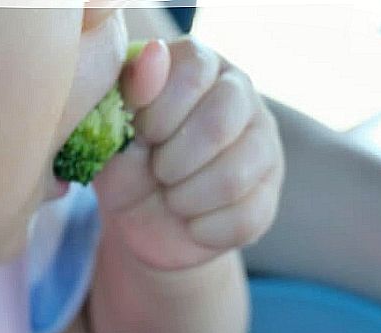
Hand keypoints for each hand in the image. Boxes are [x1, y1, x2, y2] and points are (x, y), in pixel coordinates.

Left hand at [94, 36, 283, 270]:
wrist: (142, 221)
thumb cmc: (126, 162)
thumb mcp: (111, 129)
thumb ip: (129, 90)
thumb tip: (155, 54)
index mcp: (200, 64)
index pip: (193, 70)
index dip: (158, 111)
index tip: (141, 135)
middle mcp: (241, 95)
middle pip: (219, 123)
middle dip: (173, 161)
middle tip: (157, 172)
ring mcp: (264, 146)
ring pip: (234, 178)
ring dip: (186, 199)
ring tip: (172, 198)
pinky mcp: (268, 197)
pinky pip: (244, 219)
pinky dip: (203, 229)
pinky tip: (191, 221)